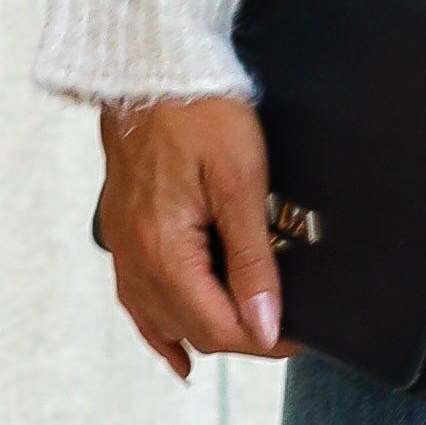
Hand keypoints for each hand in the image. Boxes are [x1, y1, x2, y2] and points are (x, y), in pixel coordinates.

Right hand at [96, 94, 290, 379]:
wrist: (152, 71)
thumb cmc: (199, 114)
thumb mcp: (241, 184)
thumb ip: (252, 261)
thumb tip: (265, 325)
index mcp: (165, 252)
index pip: (220, 329)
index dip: (267, 341)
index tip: (302, 337)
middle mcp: (137, 261)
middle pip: (195, 331)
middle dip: (244, 336)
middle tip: (289, 326)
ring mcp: (125, 251)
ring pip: (166, 323)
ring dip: (207, 332)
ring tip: (251, 332)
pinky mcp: (124, 237)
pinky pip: (138, 303)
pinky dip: (162, 330)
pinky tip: (179, 353)